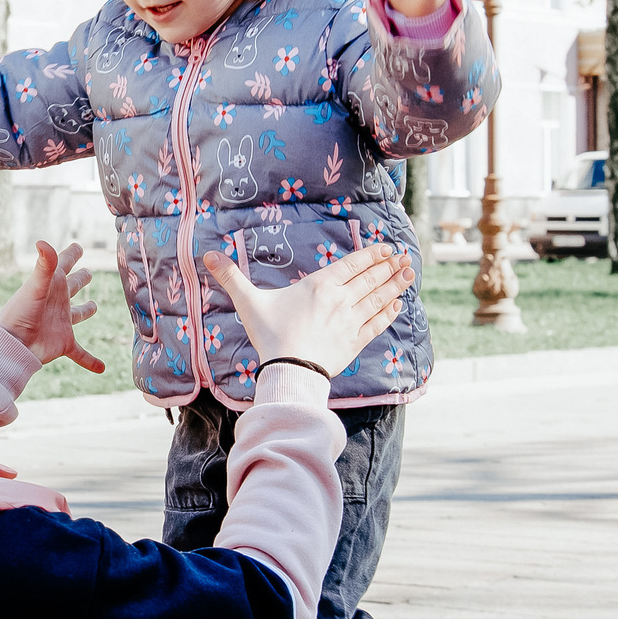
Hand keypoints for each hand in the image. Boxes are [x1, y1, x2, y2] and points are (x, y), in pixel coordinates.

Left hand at [0, 239, 104, 373]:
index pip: (64, 263)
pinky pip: (81, 354)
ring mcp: (62, 322)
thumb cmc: (21, 312)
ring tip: (93, 305)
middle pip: (73, 286)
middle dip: (80, 278)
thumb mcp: (35, 286)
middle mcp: (58, 301)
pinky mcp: (64, 343)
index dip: (71, 254)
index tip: (78, 246)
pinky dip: (91, 361)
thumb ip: (44, 265)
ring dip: (86, 310)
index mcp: (53, 285)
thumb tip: (43, 242)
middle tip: (88, 271)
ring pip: (77, 314)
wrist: (12, 344)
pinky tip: (101, 368)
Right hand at [203, 243, 413, 377]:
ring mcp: (351, 321)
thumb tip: (207, 255)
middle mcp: (341, 300)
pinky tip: (398, 305)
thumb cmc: (270, 335)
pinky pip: (378, 323)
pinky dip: (390, 313)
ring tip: (409, 274)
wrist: (288, 370)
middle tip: (405, 257)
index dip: (372, 254)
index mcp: (320, 285)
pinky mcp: (356, 342)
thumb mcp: (249, 302)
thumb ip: (232, 278)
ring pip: (379, 298)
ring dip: (396, 285)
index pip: (353, 264)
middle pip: (371, 279)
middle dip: (390, 266)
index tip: (387, 248)